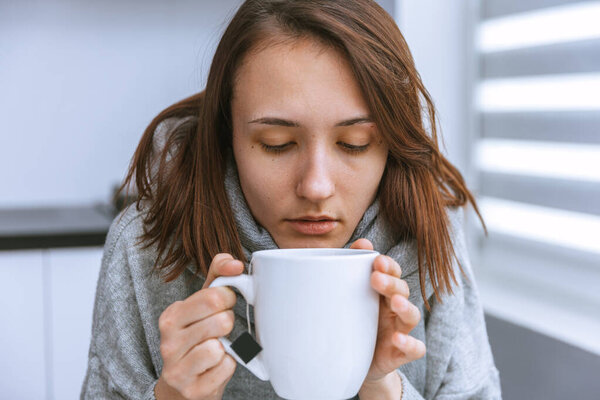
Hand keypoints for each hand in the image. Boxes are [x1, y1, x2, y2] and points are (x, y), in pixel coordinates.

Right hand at [155, 254, 243, 399]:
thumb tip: (235, 263)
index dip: (228, 299)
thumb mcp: (202, 305)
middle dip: (229, 322)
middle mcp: (169, 341)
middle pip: (221, 320)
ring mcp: (178, 368)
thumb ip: (218, 276)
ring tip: (217, 347)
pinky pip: (226, 368)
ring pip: (220, 346)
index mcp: (171, 316)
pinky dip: (228, 366)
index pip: (213, 296)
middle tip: (221, 328)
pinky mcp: (193, 389)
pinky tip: (215, 366)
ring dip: (227, 346)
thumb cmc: (197, 338)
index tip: (224, 305)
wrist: (182, 386)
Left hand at [350, 239, 425, 383]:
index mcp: (383, 292)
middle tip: (376, 277)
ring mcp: (400, 331)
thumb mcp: (350, 299)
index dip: (388, 266)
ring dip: (405, 307)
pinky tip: (398, 339)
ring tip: (395, 302)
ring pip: (412, 316)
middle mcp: (394, 309)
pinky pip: (415, 349)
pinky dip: (409, 344)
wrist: (355, 363)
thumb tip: (361, 243)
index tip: (376, 260)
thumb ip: (352, 272)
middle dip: (391, 283)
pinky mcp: (400, 354)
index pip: (392, 273)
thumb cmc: (354, 324)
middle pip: (402, 290)